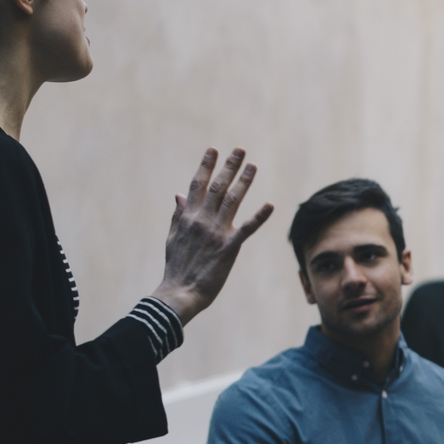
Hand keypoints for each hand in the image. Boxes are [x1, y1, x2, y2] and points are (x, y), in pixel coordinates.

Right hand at [150, 148, 273, 324]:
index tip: (213, 150)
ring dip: (244, 182)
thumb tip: (179, 195)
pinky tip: (270, 205)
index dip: (206, 166)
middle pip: (217, 187)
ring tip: (253, 166)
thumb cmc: (176, 268)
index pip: (197, 185)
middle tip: (240, 150)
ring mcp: (216, 233)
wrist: (180, 293)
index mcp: (188, 217)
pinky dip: (259, 216)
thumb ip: (178, 215)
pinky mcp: (229, 248)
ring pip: (232, 201)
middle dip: (229, 167)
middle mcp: (202, 221)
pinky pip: (246, 229)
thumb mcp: (172, 238)